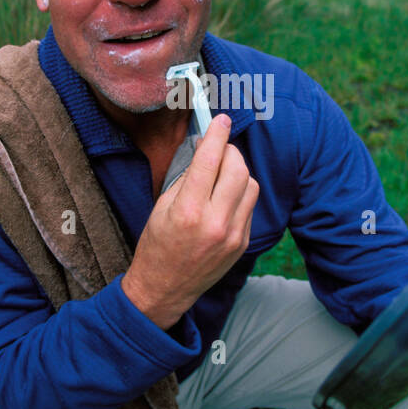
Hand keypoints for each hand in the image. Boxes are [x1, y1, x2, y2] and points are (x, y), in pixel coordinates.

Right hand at [121, 113, 259, 329]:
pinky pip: (249, 205)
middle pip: (237, 169)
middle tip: (218, 148)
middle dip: (230, 151)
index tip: (221, 120)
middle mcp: (215, 223)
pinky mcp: (242, 243)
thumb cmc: (157, 245)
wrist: (165, 288)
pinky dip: (240, 192)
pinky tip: (224, 196)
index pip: (210, 161)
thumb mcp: (161, 207)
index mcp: (188, 211)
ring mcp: (233, 235)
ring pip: (250, 185)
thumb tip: (205, 150)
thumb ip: (186, 177)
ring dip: (238, 171)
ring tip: (221, 172)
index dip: (217, 135)